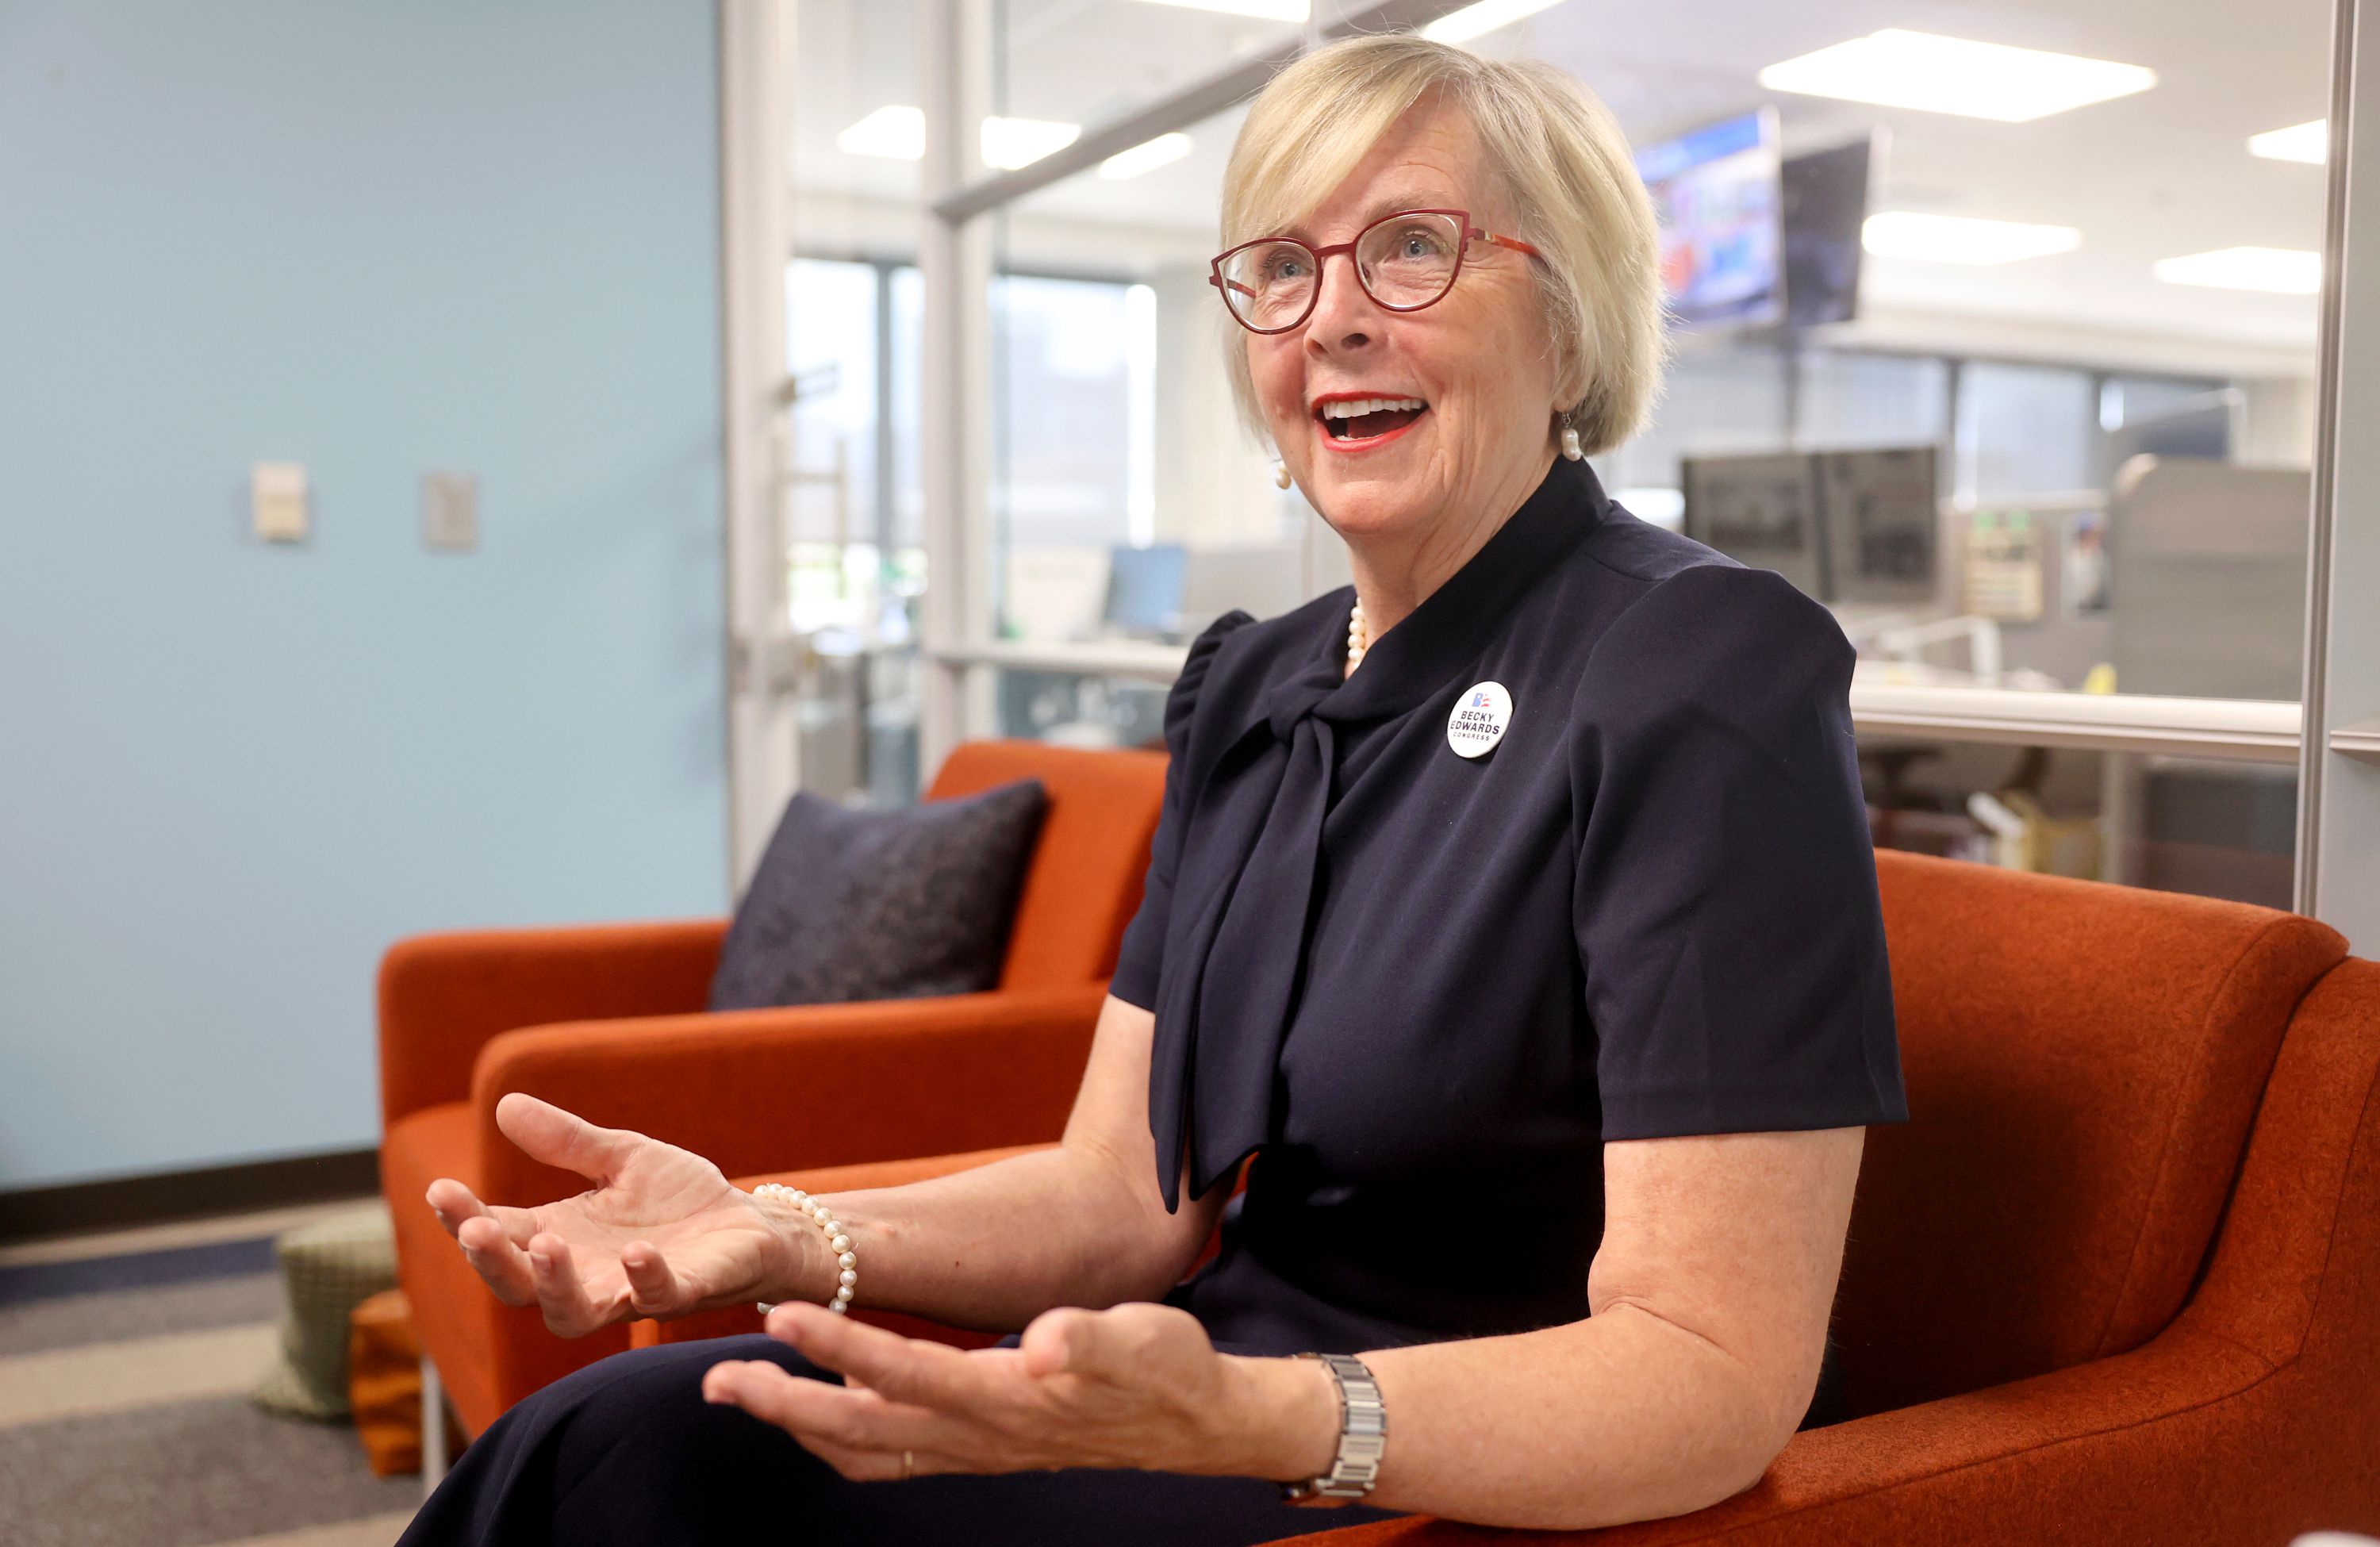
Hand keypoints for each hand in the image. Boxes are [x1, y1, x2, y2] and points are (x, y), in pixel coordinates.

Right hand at [423, 1092, 809, 1335]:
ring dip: (554, 1283)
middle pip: (518, 1285)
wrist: (748, 1223)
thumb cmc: (677, 1198)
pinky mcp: (682, 1293)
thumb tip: (504, 1103)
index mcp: (560, 1236)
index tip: (439, 1189)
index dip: (463, 1218)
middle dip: (492, 1260)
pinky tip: (636, 1250)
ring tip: (547, 1243)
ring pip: (571, 1312)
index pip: (498, 1234)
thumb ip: (567, 1140)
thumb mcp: (619, 1156)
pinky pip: (657, 1299)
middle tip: (477, 1229)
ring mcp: (629, 1292)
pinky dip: (644, 1278)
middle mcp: (584, 1274)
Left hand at [699, 1299, 1339, 1483]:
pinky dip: (837, 1438)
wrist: (1199, 1421)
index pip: (903, 1372)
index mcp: (1006, 1399)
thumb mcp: (1143, 1339)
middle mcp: (977, 1435)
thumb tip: (1042, 1341)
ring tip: (738, 1393)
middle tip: (714, 1380)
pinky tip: (813, 1416)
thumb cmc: (1169, 1369)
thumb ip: (1089, 1339)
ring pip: (864, 1450)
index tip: (782, 1315)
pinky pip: (887, 1455)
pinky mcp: (977, 1449)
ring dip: (795, 1425)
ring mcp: (974, 1451)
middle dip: (782, 1404)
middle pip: (859, 1428)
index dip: (838, 1346)